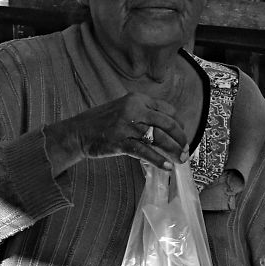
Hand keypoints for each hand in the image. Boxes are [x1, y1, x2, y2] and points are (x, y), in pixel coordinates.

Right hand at [44, 92, 189, 174]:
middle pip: (167, 124)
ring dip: (173, 150)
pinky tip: (166, 167)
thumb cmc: (102, 123)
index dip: (179, 124)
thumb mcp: (124, 109)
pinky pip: (144, 151)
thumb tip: (168, 129)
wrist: (77, 132)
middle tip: (187, 150)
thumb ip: (144, 114)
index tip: (183, 136)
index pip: (168, 110)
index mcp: (138, 99)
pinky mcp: (120, 141)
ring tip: (181, 160)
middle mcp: (134, 109)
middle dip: (181, 139)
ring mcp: (127, 125)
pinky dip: (158, 160)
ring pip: (158, 138)